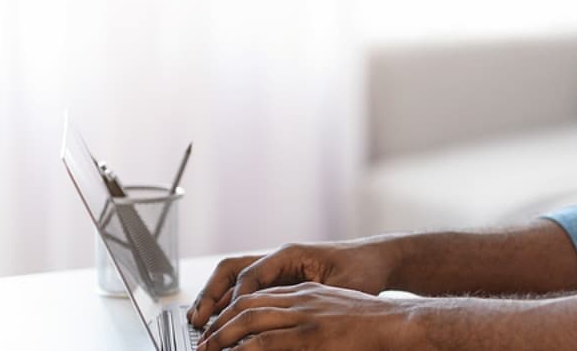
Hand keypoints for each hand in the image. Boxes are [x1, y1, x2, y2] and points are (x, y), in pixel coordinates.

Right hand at [188, 241, 396, 327]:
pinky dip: (232, 302)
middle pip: (232, 271)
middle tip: (197, 319)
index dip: (232, 299)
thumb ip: (311, 301)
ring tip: (201, 321)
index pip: (249, 275)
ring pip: (235, 279)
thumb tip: (282, 318)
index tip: (219, 321)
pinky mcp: (282, 280)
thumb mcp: (339, 288)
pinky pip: (249, 288)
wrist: (378, 261)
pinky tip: (224, 321)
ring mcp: (278, 268)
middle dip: (211, 294)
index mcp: (290, 254)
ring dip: (217, 298)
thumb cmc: (363, 271)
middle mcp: (279, 259)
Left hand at [195, 282, 415, 350]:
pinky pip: (267, 342)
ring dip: (223, 337)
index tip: (217, 327)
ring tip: (207, 350)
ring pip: (250, 321)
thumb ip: (312, 318)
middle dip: (220, 324)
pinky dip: (245, 349)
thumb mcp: (337, 311)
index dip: (232, 310)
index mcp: (308, 292)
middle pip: (248, 304)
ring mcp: (305, 316)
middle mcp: (302, 299)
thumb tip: (292, 335)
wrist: (399, 323)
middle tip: (203, 343)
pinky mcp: (311, 336)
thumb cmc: (374, 322)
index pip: (259, 295)